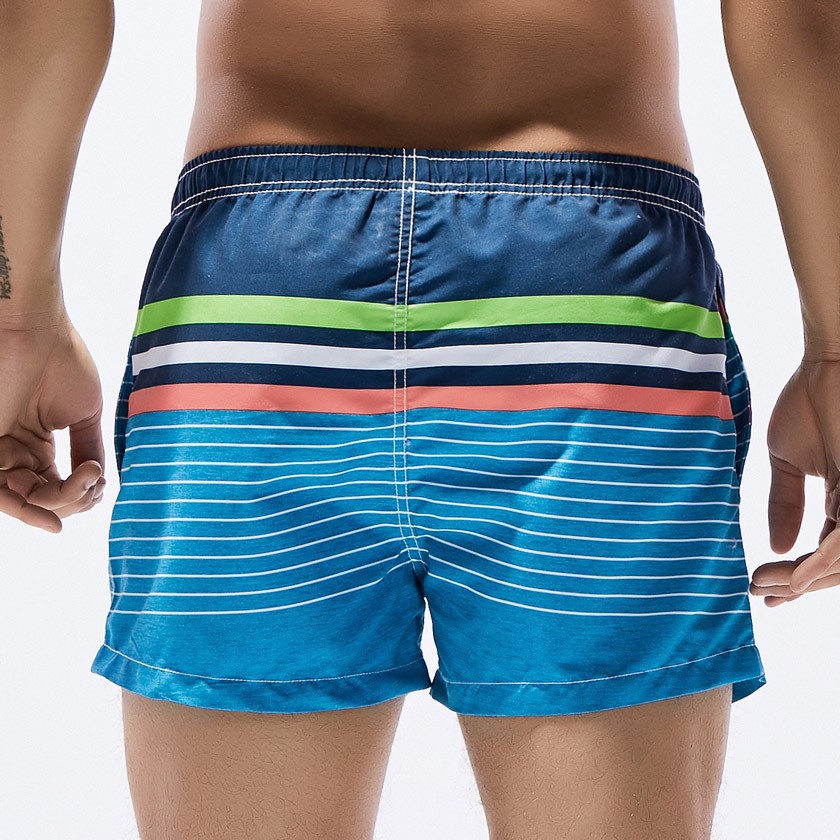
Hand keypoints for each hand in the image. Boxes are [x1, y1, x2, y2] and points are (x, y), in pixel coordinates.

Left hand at [0, 313, 105, 532]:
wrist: (34, 330)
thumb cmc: (62, 360)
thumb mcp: (85, 414)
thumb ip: (89, 450)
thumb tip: (98, 482)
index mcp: (38, 444)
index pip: (57, 487)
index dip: (81, 494)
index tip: (99, 480)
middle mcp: (15, 452)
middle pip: (43, 498)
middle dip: (73, 500)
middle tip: (92, 483)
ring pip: (23, 501)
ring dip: (58, 504)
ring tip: (82, 487)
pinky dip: (26, 511)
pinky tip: (54, 520)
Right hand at [749, 358, 839, 604]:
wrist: (830, 363)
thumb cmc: (811, 400)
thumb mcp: (788, 460)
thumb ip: (784, 504)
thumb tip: (777, 547)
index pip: (826, 554)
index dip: (794, 575)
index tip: (759, 587)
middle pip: (835, 567)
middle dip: (795, 586)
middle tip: (759, 594)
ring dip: (804, 582)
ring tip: (767, 587)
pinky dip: (821, 565)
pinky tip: (794, 579)